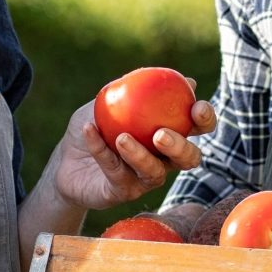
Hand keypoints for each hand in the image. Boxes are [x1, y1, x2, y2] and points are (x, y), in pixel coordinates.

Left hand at [47, 85, 215, 212]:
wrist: (66, 159)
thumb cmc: (96, 124)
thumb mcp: (111, 101)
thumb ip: (140, 90)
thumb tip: (183, 78)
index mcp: (169, 134)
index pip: (197, 129)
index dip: (205, 120)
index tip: (197, 109)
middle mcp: (164, 160)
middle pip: (187, 159)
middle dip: (180, 147)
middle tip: (160, 134)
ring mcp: (144, 179)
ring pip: (154, 172)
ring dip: (140, 155)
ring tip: (121, 139)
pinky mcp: (122, 192)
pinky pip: (115, 172)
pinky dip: (101, 150)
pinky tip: (89, 130)